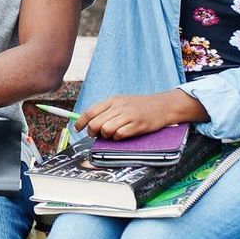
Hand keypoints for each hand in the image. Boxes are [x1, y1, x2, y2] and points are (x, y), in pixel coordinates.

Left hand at [75, 90, 202, 139]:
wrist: (162, 105)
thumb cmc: (140, 106)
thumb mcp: (121, 102)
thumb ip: (106, 110)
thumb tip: (89, 123)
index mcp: (113, 100)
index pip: (90, 112)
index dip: (80, 122)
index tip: (77, 130)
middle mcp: (119, 107)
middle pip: (95, 123)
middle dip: (92, 132)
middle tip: (96, 135)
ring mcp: (128, 116)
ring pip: (106, 130)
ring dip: (106, 136)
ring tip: (111, 134)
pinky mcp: (137, 125)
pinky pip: (120, 135)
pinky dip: (118, 138)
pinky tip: (122, 135)